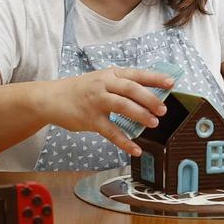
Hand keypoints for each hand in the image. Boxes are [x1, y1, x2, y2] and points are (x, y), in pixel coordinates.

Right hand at [45, 67, 173, 156]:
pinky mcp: (90, 119)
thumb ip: (123, 86)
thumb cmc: (82, 90)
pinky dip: (124, 142)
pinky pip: (110, 132)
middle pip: (131, 89)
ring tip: (154, 123)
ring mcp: (96, 102)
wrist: (52, 98)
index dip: (155, 78)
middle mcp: (104, 85)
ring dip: (140, 115)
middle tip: (163, 109)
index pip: (137, 74)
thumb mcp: (102, 80)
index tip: (171, 82)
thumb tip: (150, 95)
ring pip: (122, 106)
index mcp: (111, 74)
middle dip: (150, 99)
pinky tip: (135, 149)